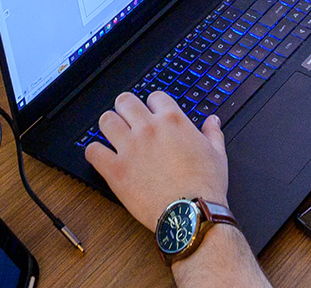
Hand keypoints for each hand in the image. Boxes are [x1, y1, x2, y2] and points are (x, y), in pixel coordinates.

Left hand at [83, 91, 229, 232]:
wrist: (192, 214)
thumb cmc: (205, 186)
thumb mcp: (217, 154)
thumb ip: (213, 132)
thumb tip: (212, 120)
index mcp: (173, 121)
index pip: (155, 96)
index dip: (153, 105)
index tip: (152, 114)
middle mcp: (148, 129)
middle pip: (125, 101)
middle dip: (125, 108)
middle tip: (127, 119)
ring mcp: (130, 148)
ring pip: (106, 121)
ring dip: (108, 125)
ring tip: (112, 134)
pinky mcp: (116, 170)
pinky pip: (93, 151)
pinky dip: (94, 152)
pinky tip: (101, 157)